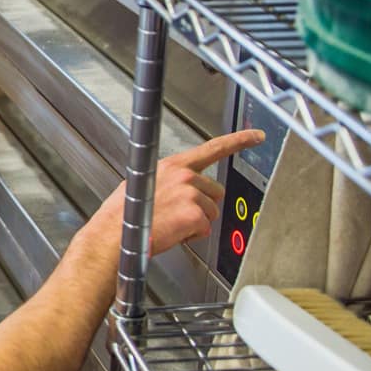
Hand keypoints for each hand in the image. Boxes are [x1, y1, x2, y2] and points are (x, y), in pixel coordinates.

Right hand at [92, 130, 264, 256]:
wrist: (115, 235)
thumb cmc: (124, 215)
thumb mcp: (143, 185)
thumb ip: (167, 181)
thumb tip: (176, 189)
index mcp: (172, 165)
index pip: (212, 148)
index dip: (238, 141)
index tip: (256, 136)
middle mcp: (184, 176)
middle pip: (215, 191)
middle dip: (203, 205)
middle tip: (177, 214)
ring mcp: (190, 194)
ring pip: (211, 212)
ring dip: (196, 222)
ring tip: (170, 223)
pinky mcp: (194, 214)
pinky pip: (204, 228)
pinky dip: (191, 235)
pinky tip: (173, 232)